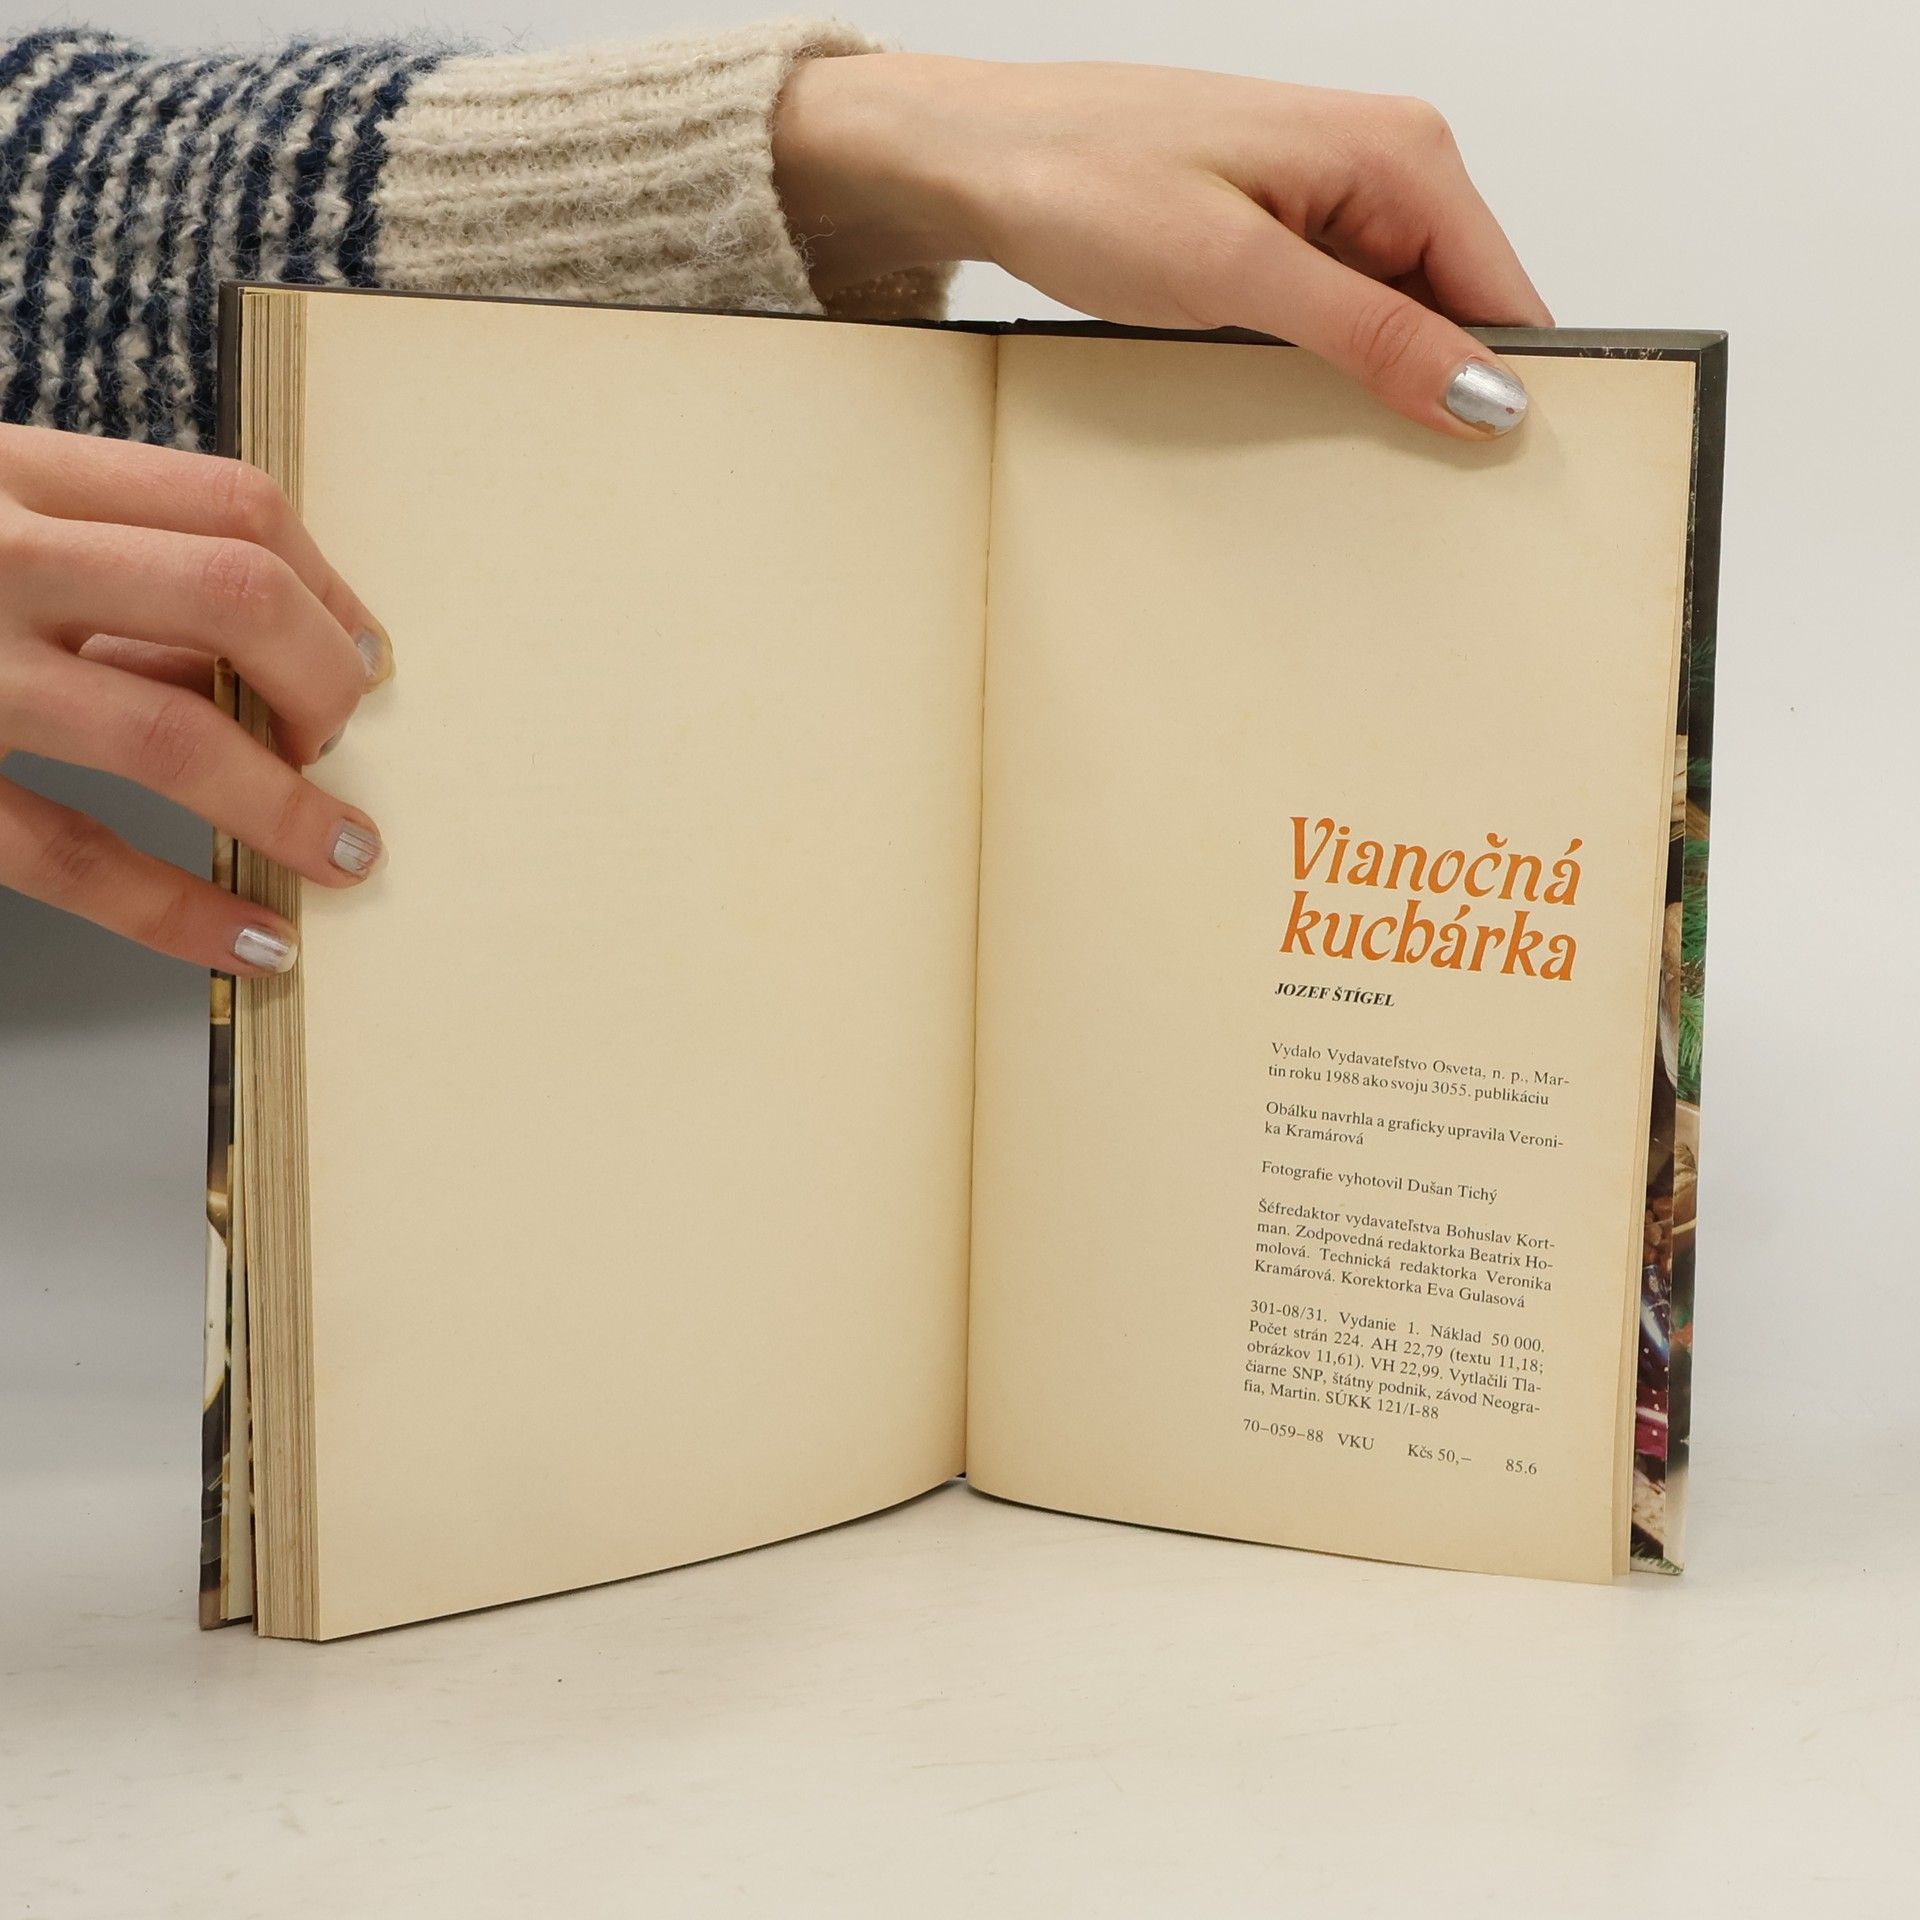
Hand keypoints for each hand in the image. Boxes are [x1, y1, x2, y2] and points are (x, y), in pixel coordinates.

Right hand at [0, 425, 390, 972]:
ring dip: (289, 805)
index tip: (366, 657)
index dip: (328, 590)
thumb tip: (253, 662)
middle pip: (234, 595)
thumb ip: (94, 575)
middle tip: (343, 743)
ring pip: (170, 732)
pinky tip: (250, 940)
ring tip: (348, 854)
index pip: (233, 504)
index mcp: (9, 470)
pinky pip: (66, 853)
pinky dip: (177, 910)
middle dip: (324, 683)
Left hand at [775, 56, 1552, 436]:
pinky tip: (1275, 387)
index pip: (1506, 296)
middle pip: (1459, 312)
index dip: (1500, 391)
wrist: (976, 159)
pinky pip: (1340, 311)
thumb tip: (1480, 391)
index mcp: (1400, 153)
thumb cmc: (1080, 179)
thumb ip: (1371, 333)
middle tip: (1381, 470)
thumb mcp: (1237, 273)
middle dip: (1432, 392)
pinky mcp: (1282, 229)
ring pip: (1399, 319)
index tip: (1482, 477)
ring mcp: (1330, 198)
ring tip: (1311, 422)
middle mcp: (1380, 164)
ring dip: (1370, 382)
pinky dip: (1320, 361)